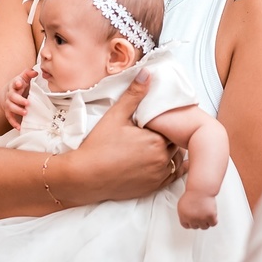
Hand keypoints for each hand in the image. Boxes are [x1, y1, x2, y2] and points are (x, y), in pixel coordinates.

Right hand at [0, 67, 35, 129]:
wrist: (7, 93)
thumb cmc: (19, 85)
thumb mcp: (23, 77)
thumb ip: (29, 73)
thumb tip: (35, 72)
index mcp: (14, 85)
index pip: (14, 83)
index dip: (17, 83)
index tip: (20, 83)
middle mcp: (10, 94)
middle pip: (12, 96)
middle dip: (19, 100)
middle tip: (27, 103)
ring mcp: (8, 103)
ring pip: (10, 107)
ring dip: (17, 110)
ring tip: (25, 113)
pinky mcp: (8, 111)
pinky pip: (9, 117)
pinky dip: (14, 123)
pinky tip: (19, 127)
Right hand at [69, 69, 183, 202]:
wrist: (85, 177)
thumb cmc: (98, 146)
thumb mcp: (115, 116)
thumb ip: (134, 94)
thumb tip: (147, 73)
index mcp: (156, 140)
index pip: (173, 126)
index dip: (167, 122)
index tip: (159, 118)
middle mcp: (161, 159)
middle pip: (176, 142)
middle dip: (170, 135)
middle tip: (160, 129)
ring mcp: (158, 176)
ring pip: (176, 159)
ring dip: (171, 151)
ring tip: (160, 143)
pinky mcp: (152, 188)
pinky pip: (172, 176)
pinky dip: (171, 167)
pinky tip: (163, 160)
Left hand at [177, 190, 218, 229]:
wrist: (201, 189)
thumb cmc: (192, 194)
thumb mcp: (182, 204)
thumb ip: (184, 214)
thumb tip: (187, 220)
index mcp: (183, 216)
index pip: (186, 226)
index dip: (190, 223)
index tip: (193, 220)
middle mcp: (192, 219)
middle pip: (196, 227)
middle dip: (198, 221)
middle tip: (200, 215)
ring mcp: (201, 219)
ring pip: (205, 227)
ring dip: (206, 222)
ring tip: (206, 214)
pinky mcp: (210, 217)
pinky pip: (213, 224)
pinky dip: (213, 220)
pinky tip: (212, 215)